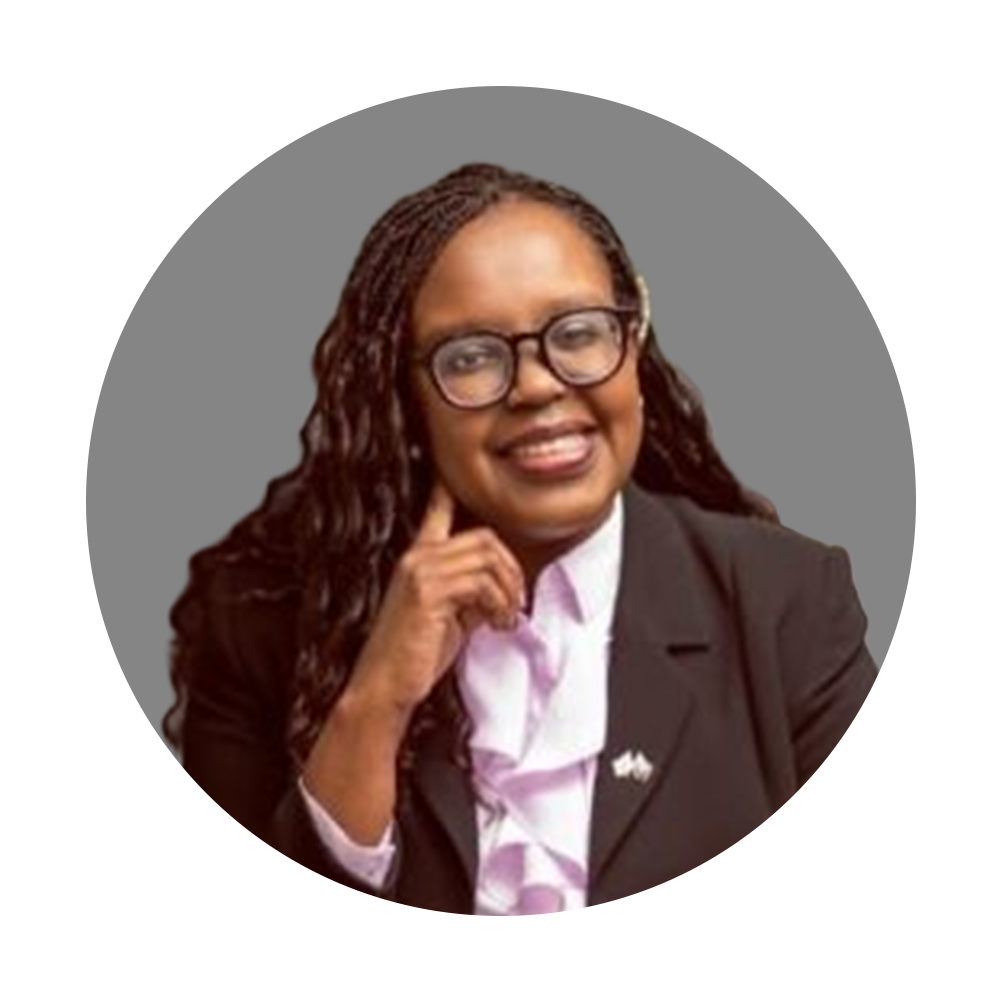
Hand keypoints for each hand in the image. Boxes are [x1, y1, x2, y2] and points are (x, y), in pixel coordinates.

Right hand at [347, 479, 526, 717]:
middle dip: (511, 567)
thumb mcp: (450, 617)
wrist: (384, 686)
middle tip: (515, 601)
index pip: (437, 510)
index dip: (448, 488)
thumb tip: (503, 590)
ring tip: (505, 618)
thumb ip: (472, 594)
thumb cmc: (414, 655)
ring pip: (486, 557)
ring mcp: (420, 572)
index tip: (450, 472)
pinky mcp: (427, 592)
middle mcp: (417, 557)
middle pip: (483, 536)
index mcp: (418, 559)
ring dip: (508, 590)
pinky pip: (480, 583)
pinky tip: (495, 625)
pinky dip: (498, 604)